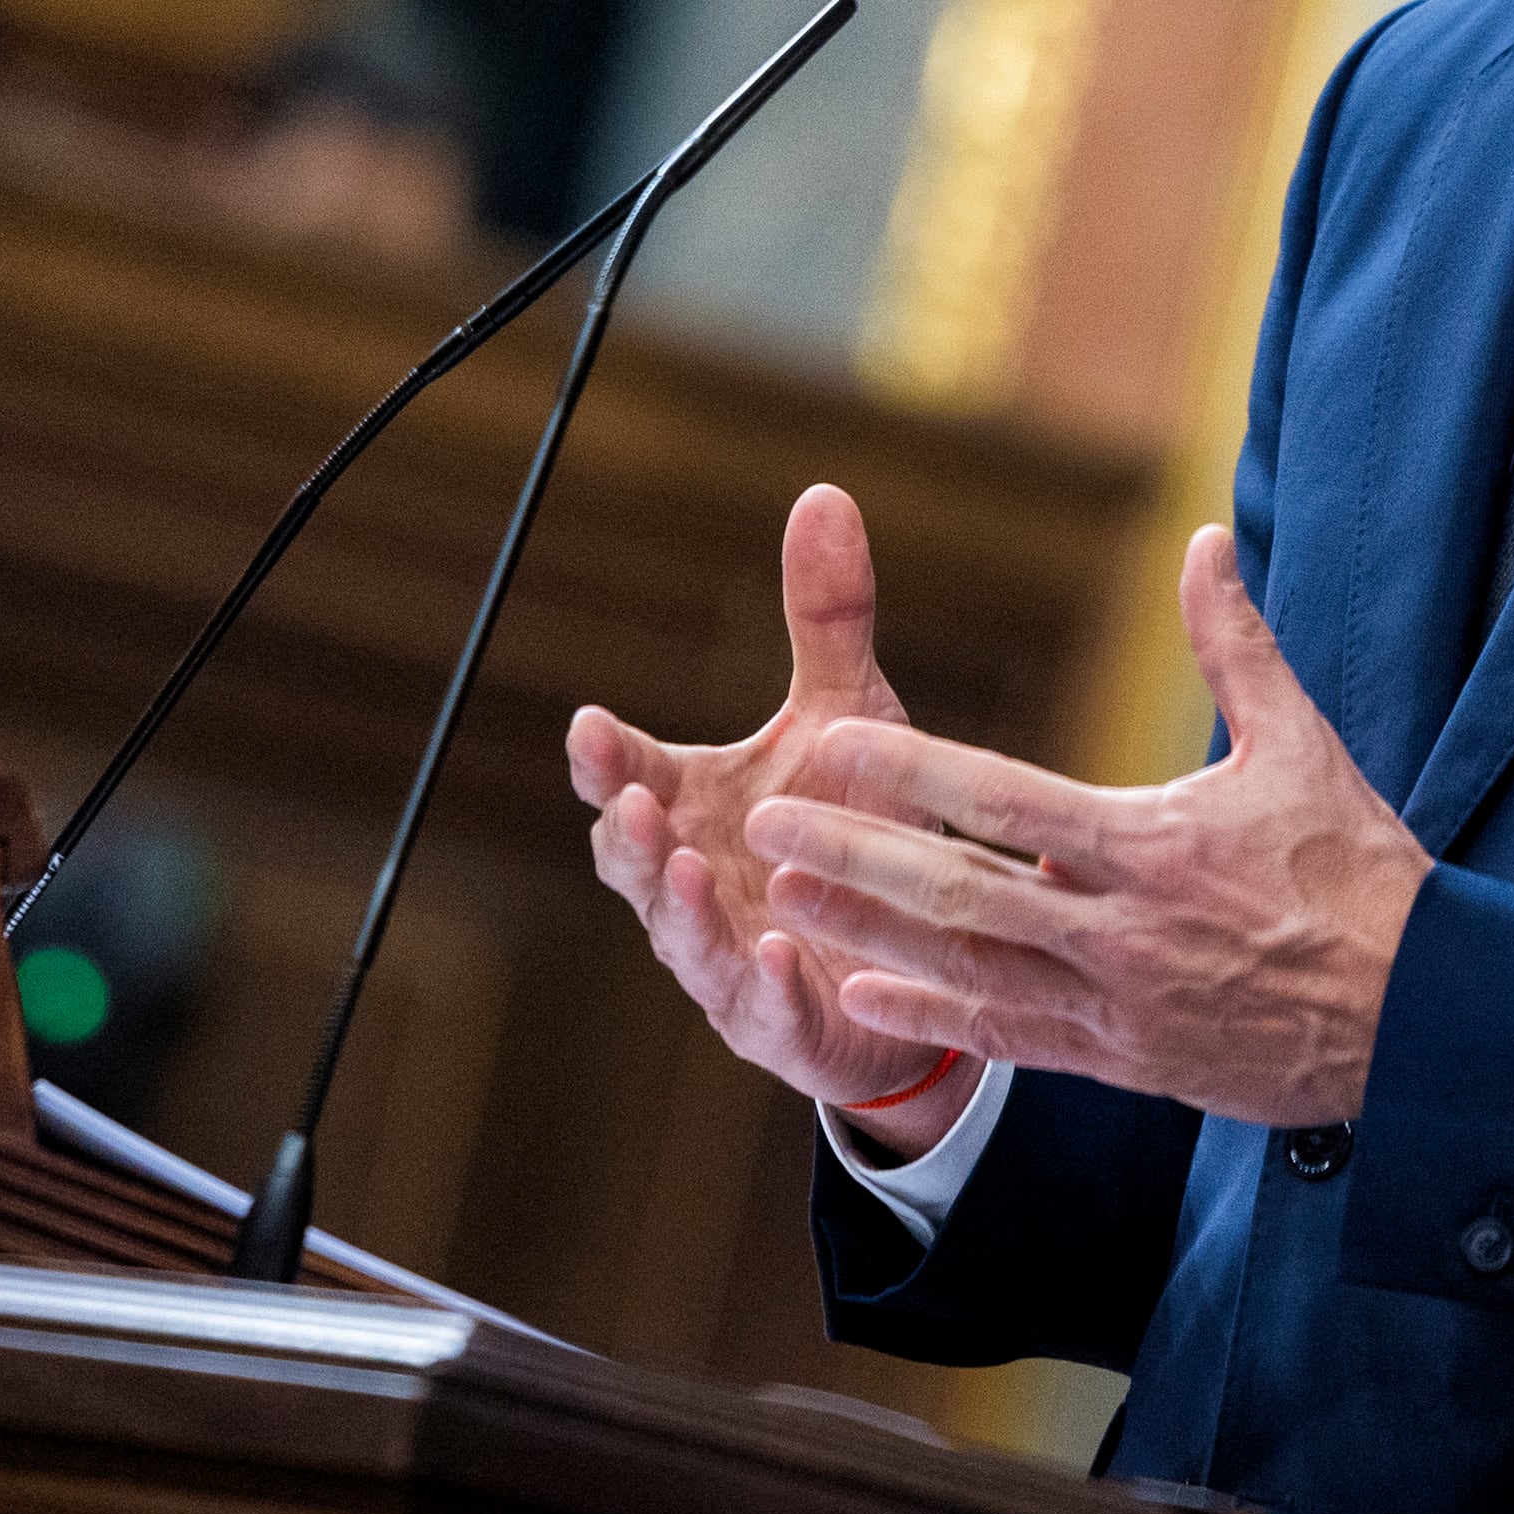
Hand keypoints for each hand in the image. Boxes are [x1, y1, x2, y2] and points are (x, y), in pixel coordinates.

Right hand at [566, 484, 966, 1152]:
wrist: (922, 944)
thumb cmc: (860, 822)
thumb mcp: (851, 711)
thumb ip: (827, 616)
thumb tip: (822, 492)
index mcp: (693, 805)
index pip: (627, 774)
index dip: (605, 756)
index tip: (591, 725)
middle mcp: (695, 880)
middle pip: (635, 861)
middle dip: (631, 831)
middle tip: (639, 798)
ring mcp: (729, 955)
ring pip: (683, 936)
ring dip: (682, 903)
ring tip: (694, 866)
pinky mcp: (782, 1021)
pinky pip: (766, 1008)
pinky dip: (769, 984)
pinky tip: (785, 954)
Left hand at [745, 525, 1431, 1129]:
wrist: (1413, 1021)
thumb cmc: (1360, 873)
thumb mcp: (1303, 748)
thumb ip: (1236, 646)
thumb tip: (1206, 541)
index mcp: (1152, 847)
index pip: (1005, 803)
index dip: (910, 775)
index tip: (830, 743)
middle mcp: (1118, 931)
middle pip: (959, 892)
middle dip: (854, 855)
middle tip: (765, 821)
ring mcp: (1113, 1005)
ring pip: (966, 969)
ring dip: (868, 930)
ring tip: (783, 894)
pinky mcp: (1119, 1059)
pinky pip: (1006, 1039)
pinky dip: (929, 1017)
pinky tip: (860, 992)